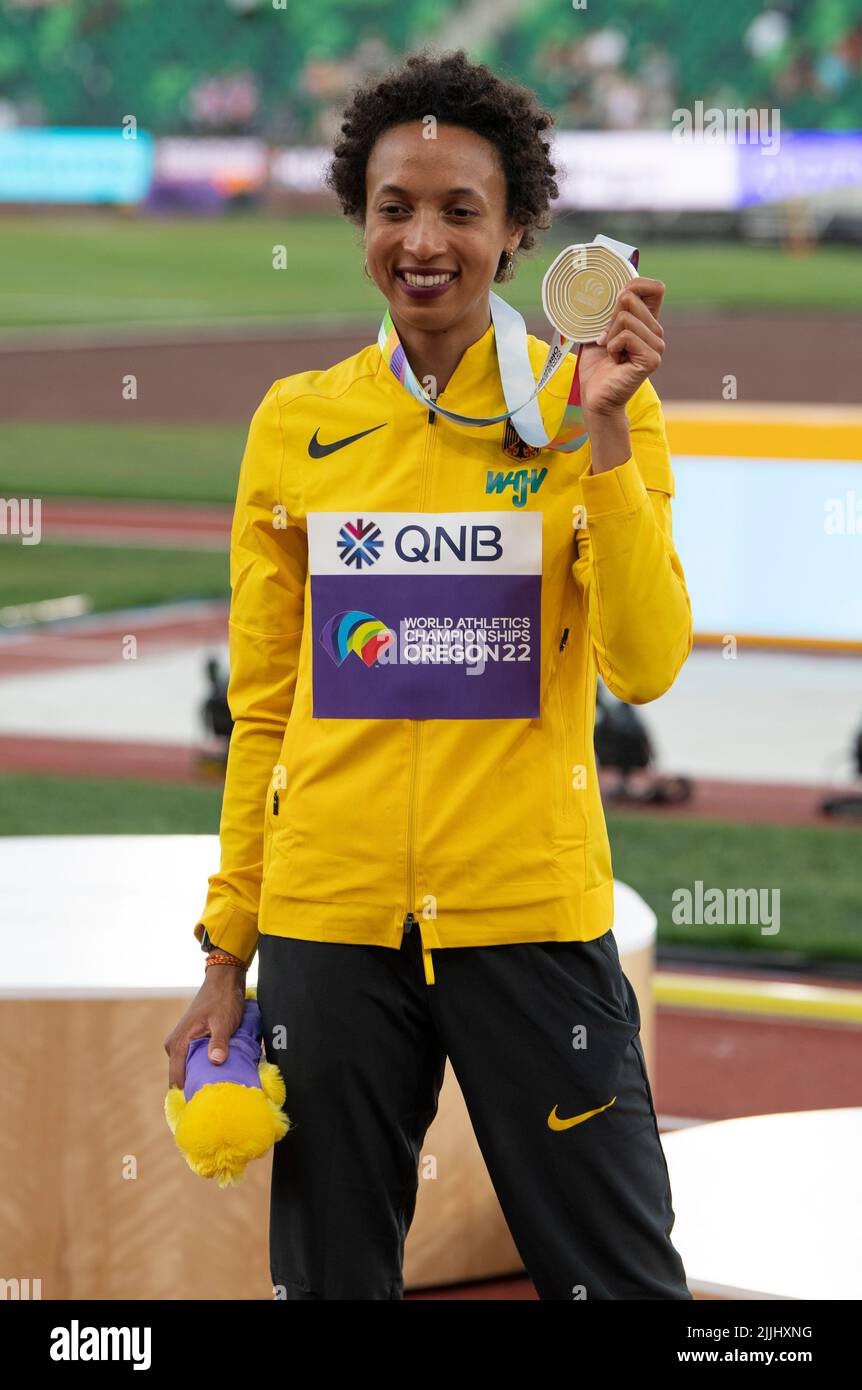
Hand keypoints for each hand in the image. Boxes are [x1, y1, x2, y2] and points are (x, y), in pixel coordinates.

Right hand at [164, 965, 246, 1089]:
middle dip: (194, 1089)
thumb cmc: (222, 1000)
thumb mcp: (224, 1022)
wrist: (223, 981)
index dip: (188, 1095)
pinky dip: (201, 1069)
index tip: (201, 1109)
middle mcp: (174, 1046)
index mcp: (178, 1044)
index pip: (177, 1080)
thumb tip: (215, 1062)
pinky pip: (191, 1062)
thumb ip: (219, 1042)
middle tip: (213, 1101)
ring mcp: (180, 1044)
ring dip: (199, 1079)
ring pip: (186, 1070)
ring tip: (216, 1090)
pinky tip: (215, 1075)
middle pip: (181, 1078)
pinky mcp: (188, 1042)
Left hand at [577, 277, 665, 417]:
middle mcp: (656, 332)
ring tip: (612, 354)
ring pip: (625, 318)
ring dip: (610, 336)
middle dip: (609, 319)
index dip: (636, 285)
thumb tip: (613, 287)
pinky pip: (626, 336)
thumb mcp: (600, 330)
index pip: (655, 288)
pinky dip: (612, 347)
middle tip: (608, 341)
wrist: (595, 396)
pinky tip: (616, 361)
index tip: (616, 300)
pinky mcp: (652, 359)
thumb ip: (610, 309)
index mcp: (647, 322)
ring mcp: (657, 346)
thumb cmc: (597, 365)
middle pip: (630, 300)